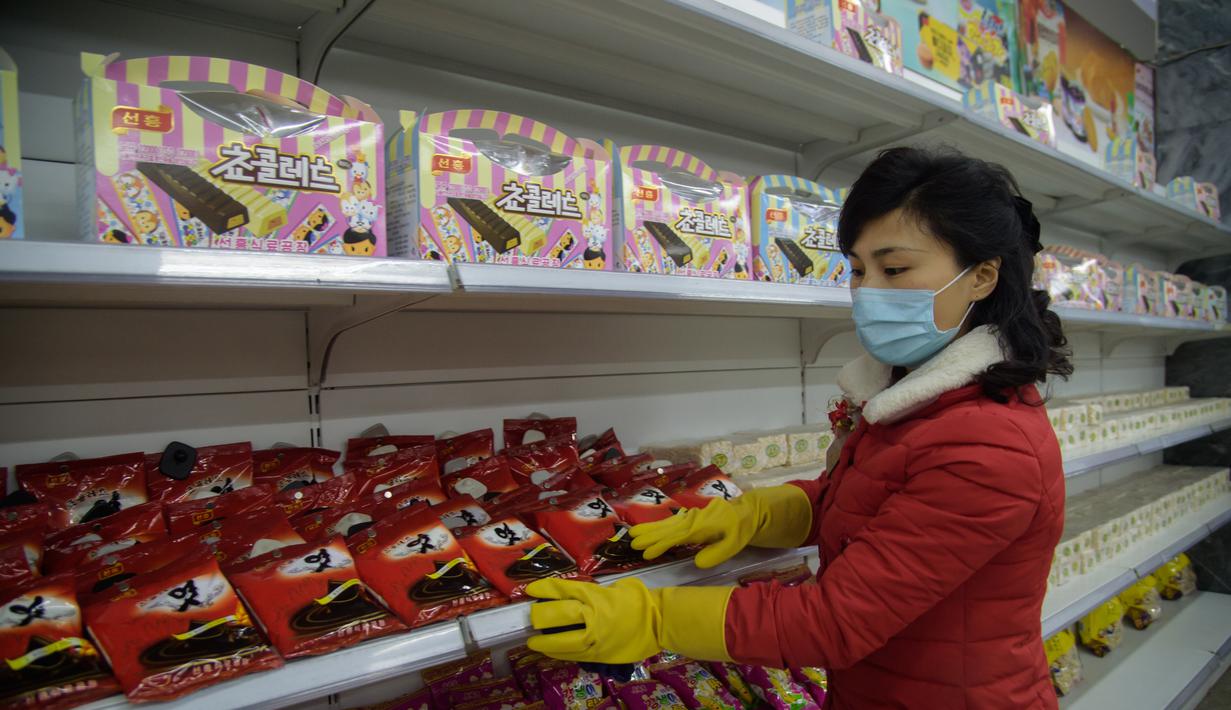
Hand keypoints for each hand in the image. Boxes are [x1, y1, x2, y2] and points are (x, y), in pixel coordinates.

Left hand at [526, 578, 661, 662]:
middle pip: (558, 615)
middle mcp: (592, 617)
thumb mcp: (616, 587)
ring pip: (562, 642)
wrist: (659, 622)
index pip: (563, 590)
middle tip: (532, 617)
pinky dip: (559, 653)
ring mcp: (595, 638)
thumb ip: (595, 591)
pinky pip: (574, 655)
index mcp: (596, 596)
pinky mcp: (599, 654)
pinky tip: (551, 651)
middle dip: (541, 616)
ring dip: (545, 642)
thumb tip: (578, 596)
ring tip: (534, 642)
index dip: (544, 589)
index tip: (530, 590)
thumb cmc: (639, 599)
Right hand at [629, 485, 813, 568]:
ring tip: (634, 535)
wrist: (747, 512)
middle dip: (650, 535)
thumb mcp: (733, 544)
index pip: (677, 537)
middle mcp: (693, 520)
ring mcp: (692, 517)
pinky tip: (651, 530)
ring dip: (651, 529)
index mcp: (702, 527)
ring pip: (668, 523)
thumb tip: (697, 561)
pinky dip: (659, 526)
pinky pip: (672, 522)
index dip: (661, 545)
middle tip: (632, 542)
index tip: (646, 553)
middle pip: (668, 528)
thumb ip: (716, 553)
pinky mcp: (692, 518)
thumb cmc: (740, 530)